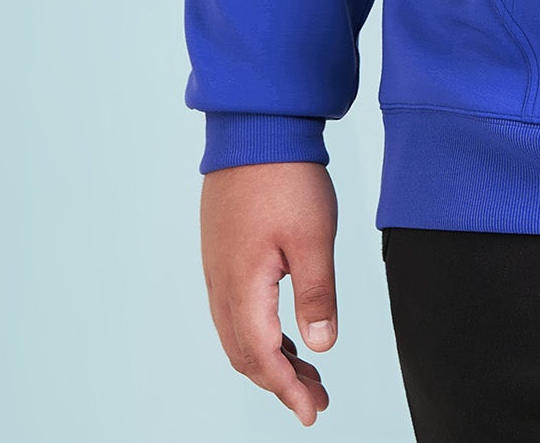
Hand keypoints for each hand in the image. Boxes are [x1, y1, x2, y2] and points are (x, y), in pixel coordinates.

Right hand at [200, 161, 339, 425]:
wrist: (255, 128)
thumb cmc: (286, 177)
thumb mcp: (314, 237)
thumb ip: (316, 295)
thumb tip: (321, 347)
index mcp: (243, 286)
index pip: (262, 357)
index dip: (287, 389)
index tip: (313, 411)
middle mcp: (222, 284)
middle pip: (245, 353)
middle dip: (280, 381)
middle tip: (316, 397)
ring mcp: (218, 268)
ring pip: (238, 333)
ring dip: (270, 358)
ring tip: (307, 370)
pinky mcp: (223, 253)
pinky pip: (236, 310)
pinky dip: (260, 332)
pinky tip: (285, 330)